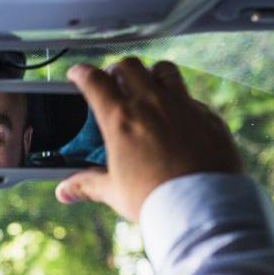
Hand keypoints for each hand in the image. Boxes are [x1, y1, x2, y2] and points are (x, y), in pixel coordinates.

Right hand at [55, 58, 242, 220]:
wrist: (201, 208)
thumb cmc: (154, 200)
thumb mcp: (114, 192)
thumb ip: (87, 185)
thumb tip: (64, 191)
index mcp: (121, 120)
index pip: (94, 81)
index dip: (81, 73)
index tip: (77, 73)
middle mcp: (152, 104)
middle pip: (129, 66)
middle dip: (116, 69)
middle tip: (113, 82)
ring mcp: (183, 106)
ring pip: (164, 70)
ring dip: (151, 74)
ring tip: (148, 88)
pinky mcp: (209, 117)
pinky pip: (191, 98)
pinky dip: (180, 102)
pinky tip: (178, 119)